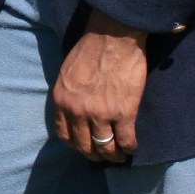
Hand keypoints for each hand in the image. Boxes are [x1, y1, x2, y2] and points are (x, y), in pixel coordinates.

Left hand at [52, 11, 150, 162]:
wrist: (112, 37)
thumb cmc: (90, 49)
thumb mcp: (66, 73)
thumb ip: (68, 94)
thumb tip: (73, 109)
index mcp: (62, 100)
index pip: (64, 135)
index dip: (76, 145)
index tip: (85, 147)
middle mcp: (78, 111)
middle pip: (84, 146)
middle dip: (95, 155)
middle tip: (104, 156)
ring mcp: (101, 113)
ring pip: (105, 147)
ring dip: (113, 156)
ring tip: (119, 156)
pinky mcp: (124, 112)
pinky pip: (126, 140)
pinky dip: (130, 148)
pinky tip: (132, 148)